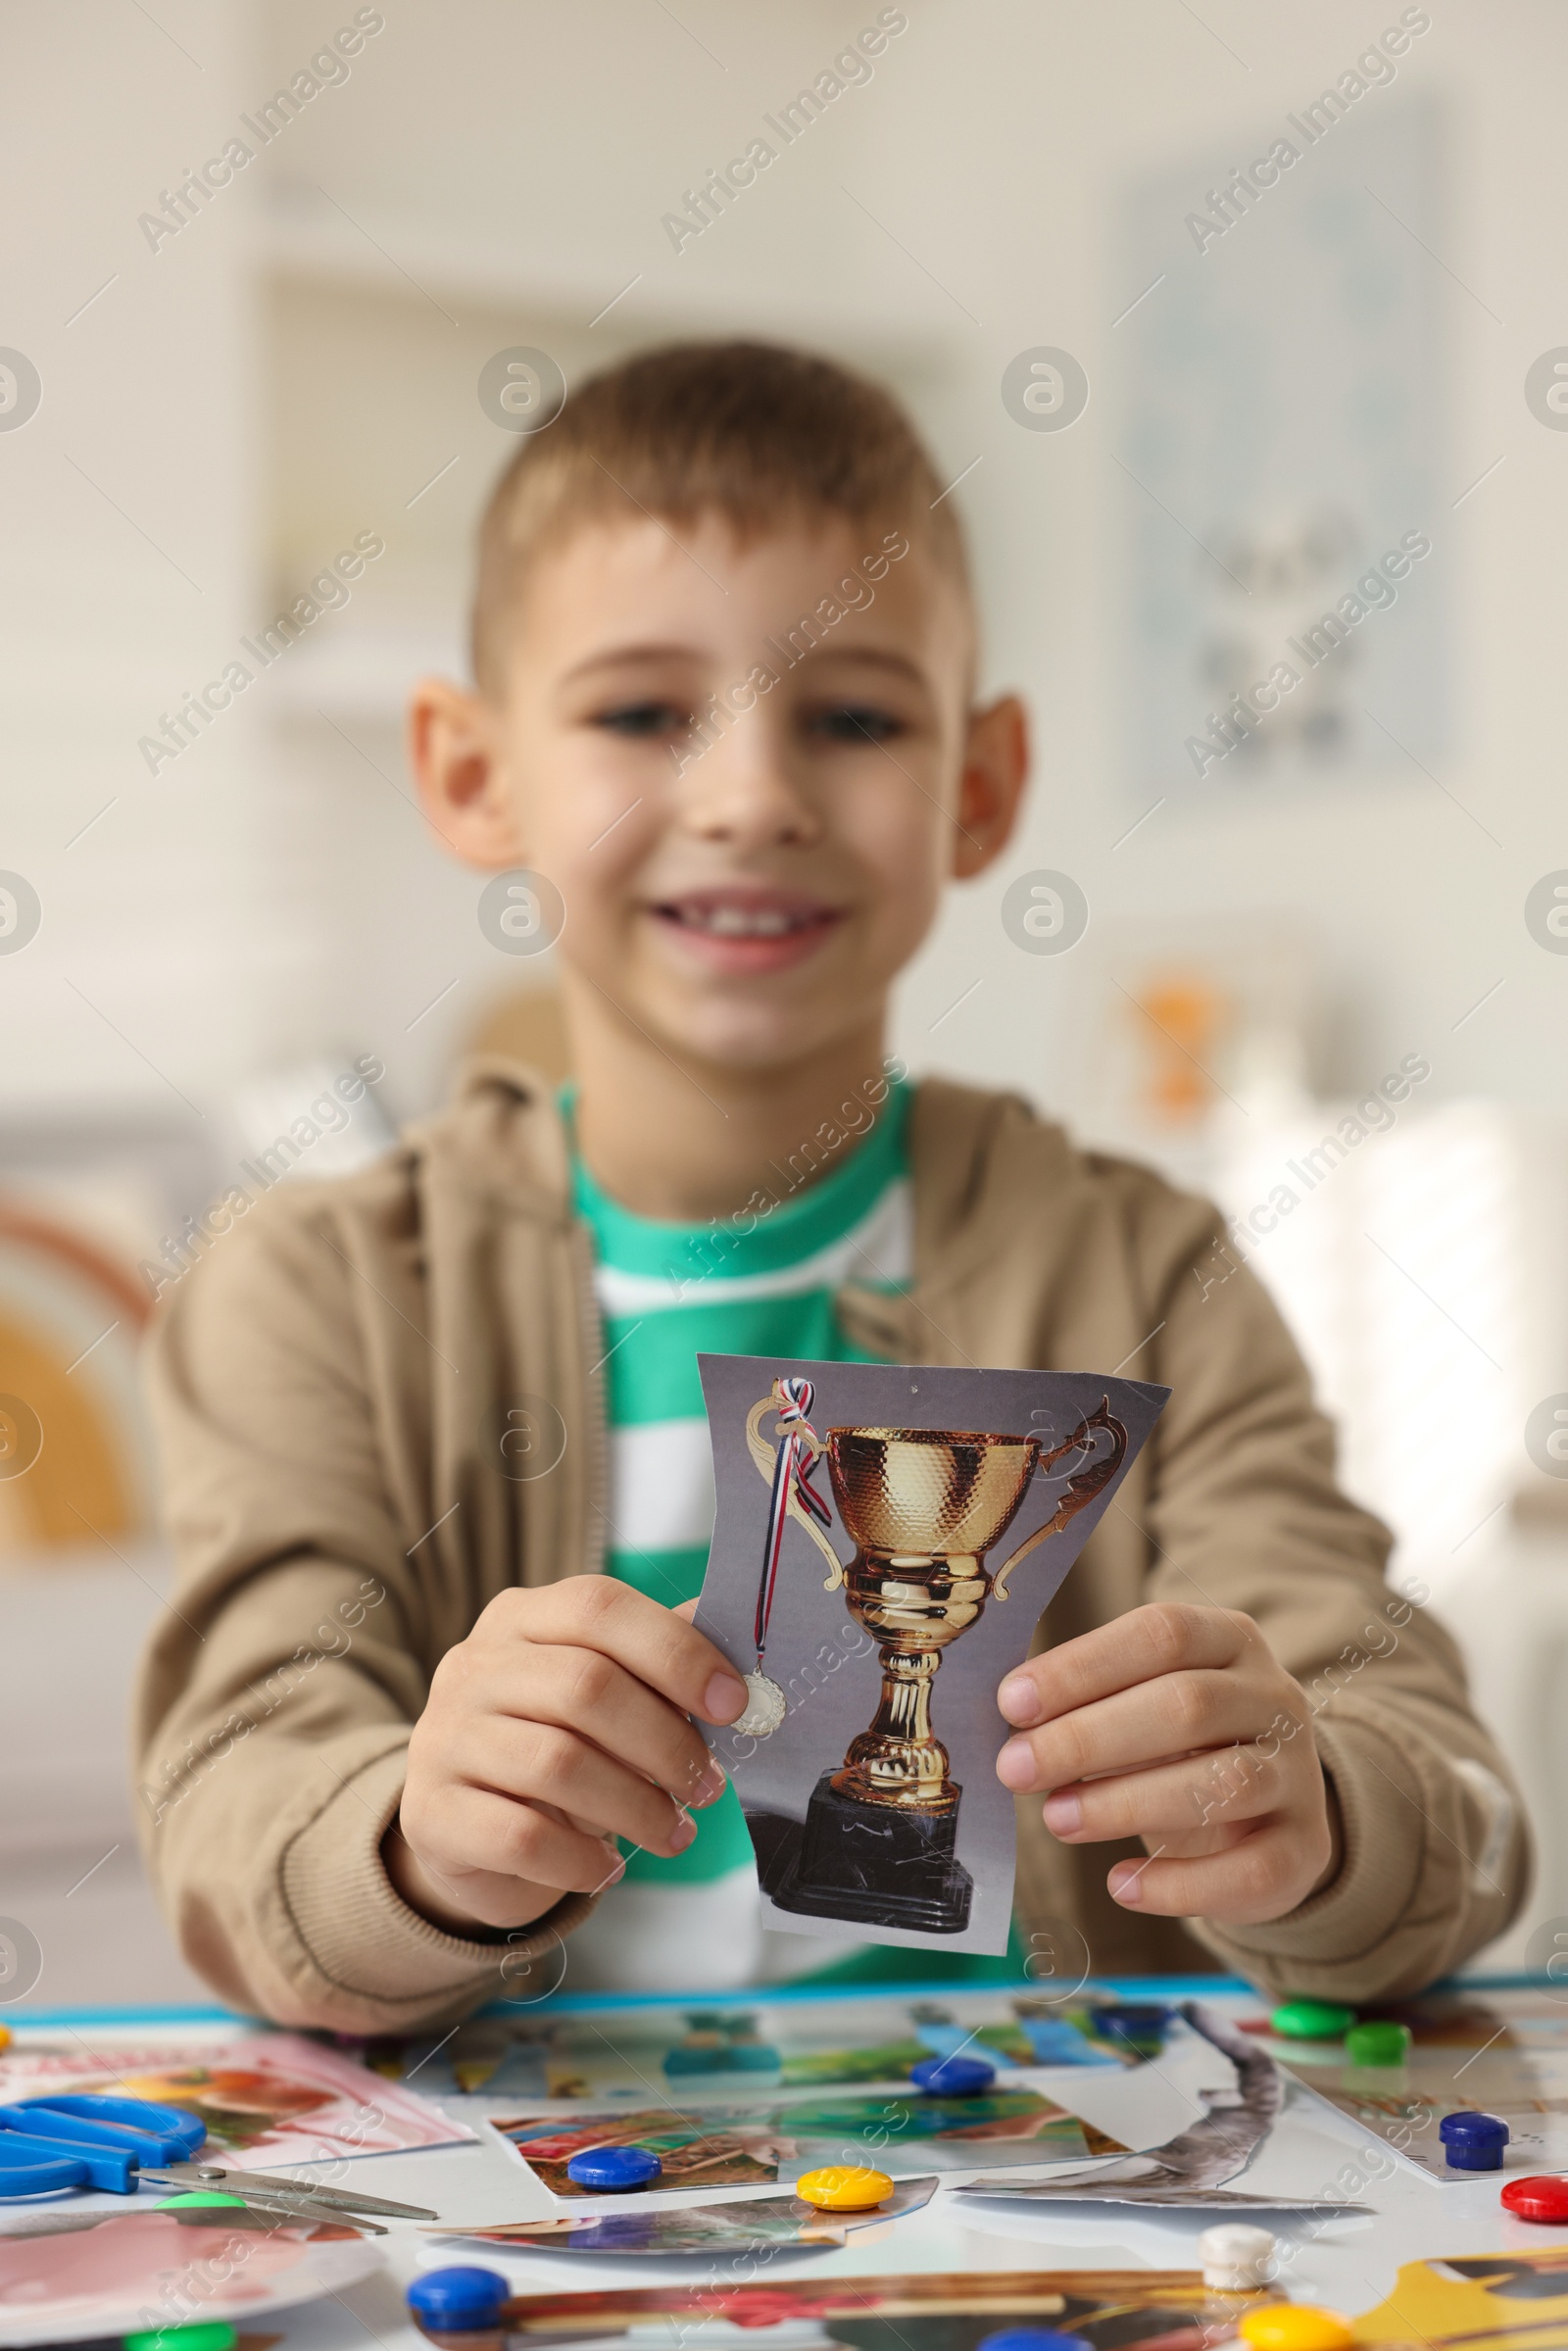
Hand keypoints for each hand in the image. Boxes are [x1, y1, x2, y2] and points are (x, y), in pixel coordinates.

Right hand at [387, 1581, 746, 1936]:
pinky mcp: (430, 1812)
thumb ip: (660, 1662)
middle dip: (665, 1742)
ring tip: (674, 1832)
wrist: (471, 1832)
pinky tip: (608, 1868)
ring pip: (557, 1763)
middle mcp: (472, 1665)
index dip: (675, 1652)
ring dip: (636, 1806)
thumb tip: (743, 1644)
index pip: (598, 1608)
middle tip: (708, 1785)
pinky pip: (520, 1836)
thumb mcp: (605, 1693)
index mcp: (522, 1617)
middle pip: (585, 1686)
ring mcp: (443, 1736)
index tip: (733, 1704)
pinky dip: (580, 1858)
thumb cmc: (560, 1747)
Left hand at [995, 1602, 1336, 1924]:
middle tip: (1016, 1767)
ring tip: (1056, 1819)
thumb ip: (1089, 1702)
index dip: (1083, 1666)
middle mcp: (1274, 1699)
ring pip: (1224, 1784)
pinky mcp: (1305, 1850)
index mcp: (1230, 1641)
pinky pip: (1249, 1871)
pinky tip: (1120, 1885)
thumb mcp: (1142, 1703)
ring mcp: (1298, 1775)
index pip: (1162, 1634)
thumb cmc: (1180, 1745)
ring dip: (1125, 1803)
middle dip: (1088, 1737)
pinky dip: (1178, 1884)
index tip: (1012, 1703)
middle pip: (1187, 1704)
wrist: (1267, 1812)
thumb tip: (1009, 1722)